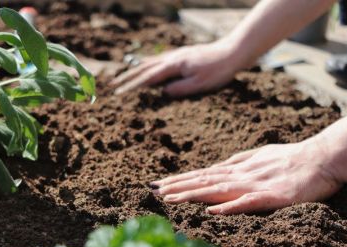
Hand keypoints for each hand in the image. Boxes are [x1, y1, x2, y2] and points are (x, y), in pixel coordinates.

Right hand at [110, 40, 245, 96]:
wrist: (232, 52)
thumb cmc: (218, 70)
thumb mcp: (200, 84)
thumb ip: (180, 89)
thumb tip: (163, 93)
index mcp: (174, 65)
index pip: (148, 78)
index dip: (133, 86)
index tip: (120, 93)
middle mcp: (172, 58)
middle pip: (145, 68)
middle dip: (128, 77)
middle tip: (114, 85)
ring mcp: (176, 55)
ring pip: (151, 62)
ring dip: (136, 70)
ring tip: (124, 77)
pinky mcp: (182, 55)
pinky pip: (159, 60)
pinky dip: (148, 64)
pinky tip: (147, 66)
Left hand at [150, 113, 346, 214]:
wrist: (324, 157)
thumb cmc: (294, 158)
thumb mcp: (261, 156)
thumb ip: (239, 162)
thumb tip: (218, 167)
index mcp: (240, 168)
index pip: (204, 175)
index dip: (180, 180)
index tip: (158, 185)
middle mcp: (243, 175)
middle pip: (204, 181)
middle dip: (177, 187)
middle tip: (152, 192)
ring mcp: (257, 185)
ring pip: (219, 190)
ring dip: (193, 194)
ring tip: (170, 199)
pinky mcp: (273, 196)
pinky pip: (249, 202)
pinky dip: (229, 207)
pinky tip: (212, 211)